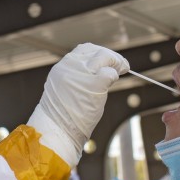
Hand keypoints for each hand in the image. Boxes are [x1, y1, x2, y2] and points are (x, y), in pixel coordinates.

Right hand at [26, 44, 128, 166]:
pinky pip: (109, 73)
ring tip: (123, 68)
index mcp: (61, 68)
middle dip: (111, 56)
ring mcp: (81, 74)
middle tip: (121, 65)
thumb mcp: (64, 90)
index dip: (98, 53)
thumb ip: (77, 78)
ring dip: (117, 62)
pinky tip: (114, 80)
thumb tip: (98, 72)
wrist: (56, 130)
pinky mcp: (93, 84)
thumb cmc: (62, 117)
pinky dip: (114, 75)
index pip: (83, 50)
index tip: (107, 60)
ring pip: (104, 57)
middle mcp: (69, 67)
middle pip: (95, 51)